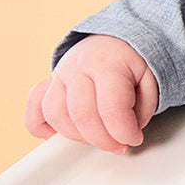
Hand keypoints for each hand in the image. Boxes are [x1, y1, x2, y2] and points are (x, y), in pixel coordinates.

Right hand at [24, 35, 159, 153]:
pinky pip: (34, 112)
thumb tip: (127, 132)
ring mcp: (58, 75)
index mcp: (107, 63)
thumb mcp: (150, 78)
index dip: (123, 132)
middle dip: (103, 140)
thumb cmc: (131, 61)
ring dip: (78, 136)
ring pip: (56, 115)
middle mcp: (78, 67)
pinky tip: (61, 135)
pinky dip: (43, 129)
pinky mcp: (45, 86)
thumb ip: (143, 107)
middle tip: (119, 144)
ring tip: (97, 137)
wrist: (113, 40)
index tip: (134, 139)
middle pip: (82, 115)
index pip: (111, 108)